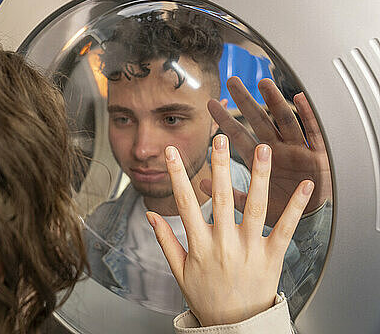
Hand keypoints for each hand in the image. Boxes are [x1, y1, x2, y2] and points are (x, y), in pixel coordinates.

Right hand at [147, 135, 312, 325]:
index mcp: (199, 245)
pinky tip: (304, 187)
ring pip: (253, 207)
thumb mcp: (179, 271)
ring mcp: (249, 249)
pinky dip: (295, 207)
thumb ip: (165, 240)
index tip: (172, 153)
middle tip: (220, 139)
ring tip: (261, 150)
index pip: (184, 203)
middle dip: (219, 165)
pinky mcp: (272, 257)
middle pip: (219, 197)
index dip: (177, 175)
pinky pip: (285, 228)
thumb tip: (149, 214)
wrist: (235, 327)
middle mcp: (224, 243)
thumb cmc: (206, 298)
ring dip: (258, 176)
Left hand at [204, 77, 330, 226]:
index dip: (225, 120)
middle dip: (246, 101)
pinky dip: (308, 115)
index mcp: (260, 160)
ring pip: (285, 120)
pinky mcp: (318, 154)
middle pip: (260, 120)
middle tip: (232, 81)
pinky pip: (314, 131)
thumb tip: (202, 183)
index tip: (211, 103)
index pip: (239, 135)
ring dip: (275, 102)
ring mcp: (297, 149)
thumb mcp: (253, 204)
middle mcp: (277, 149)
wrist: (312, 221)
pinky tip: (300, 98)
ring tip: (263, 83)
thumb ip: (228, 193)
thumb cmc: (281, 209)